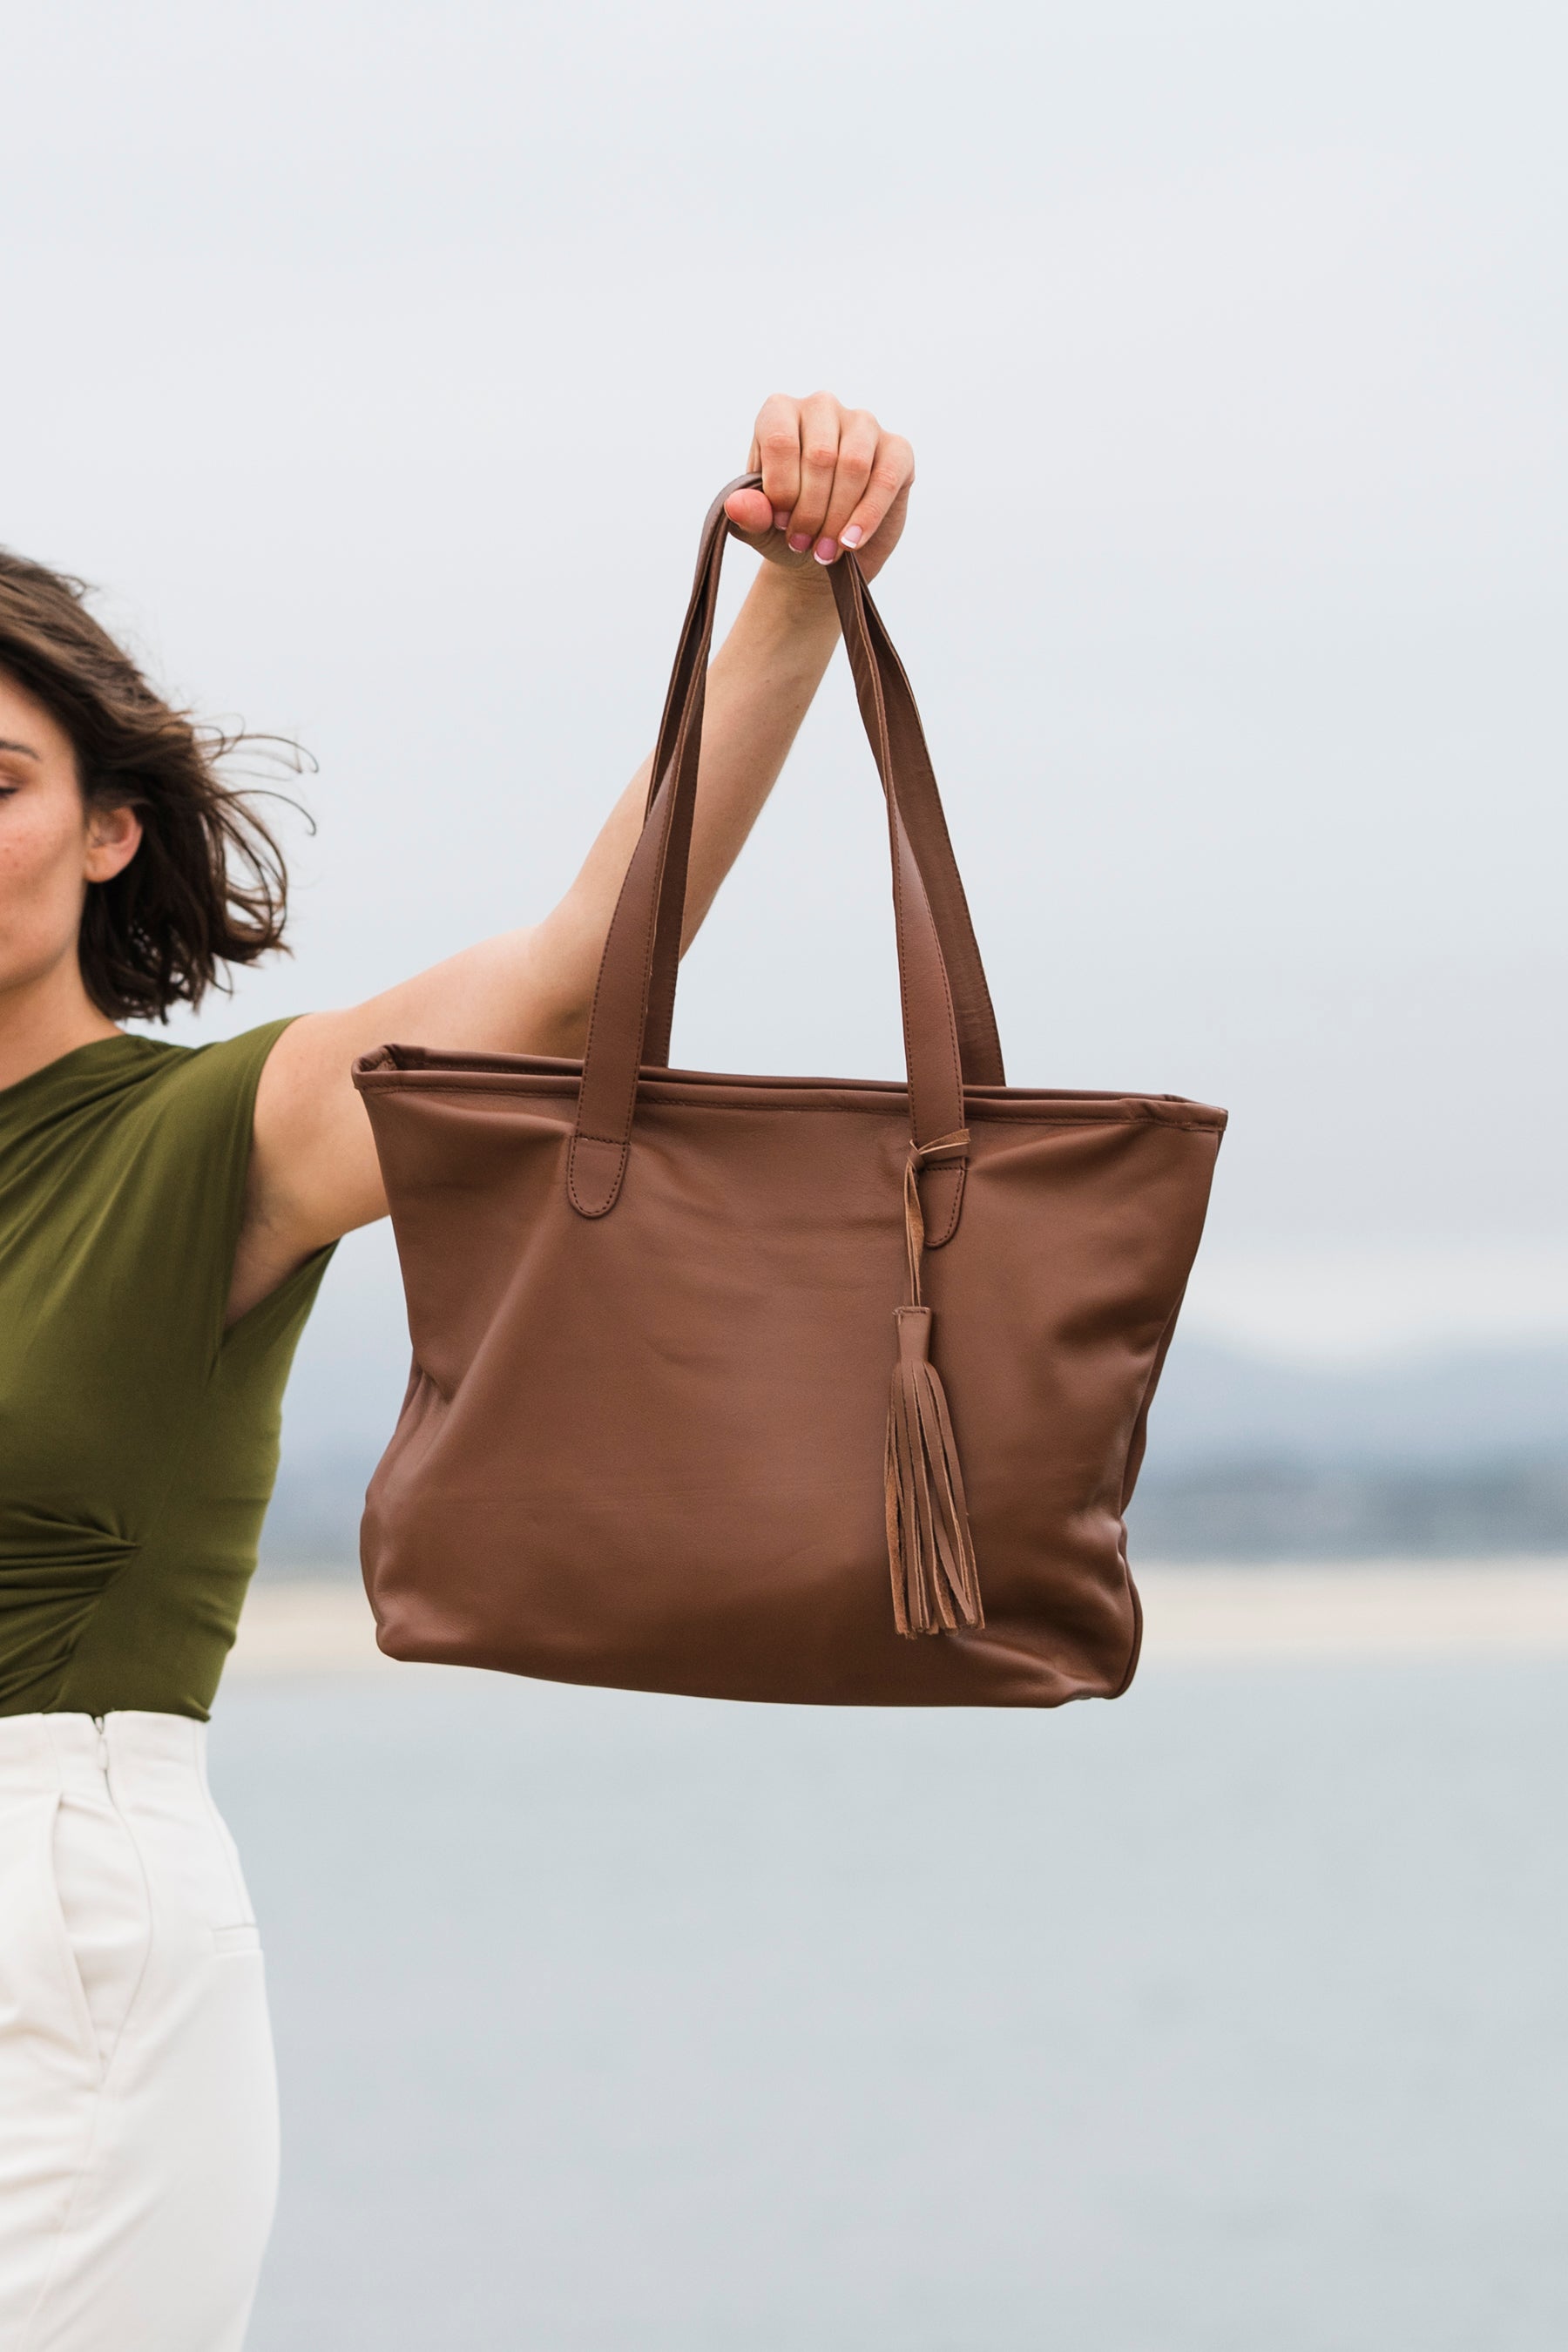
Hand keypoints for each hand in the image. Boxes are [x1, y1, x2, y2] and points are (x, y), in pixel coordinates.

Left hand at [723, 393, 913, 583]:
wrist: (822, 548)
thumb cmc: (786, 527)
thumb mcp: (761, 527)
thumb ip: (748, 514)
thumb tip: (736, 505)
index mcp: (780, 412)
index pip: (781, 441)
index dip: (781, 490)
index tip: (778, 524)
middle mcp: (821, 407)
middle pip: (820, 456)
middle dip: (810, 511)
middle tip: (802, 544)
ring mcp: (862, 424)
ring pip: (853, 466)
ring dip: (837, 517)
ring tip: (823, 551)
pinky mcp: (897, 449)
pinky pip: (885, 479)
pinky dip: (867, 517)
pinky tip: (851, 542)